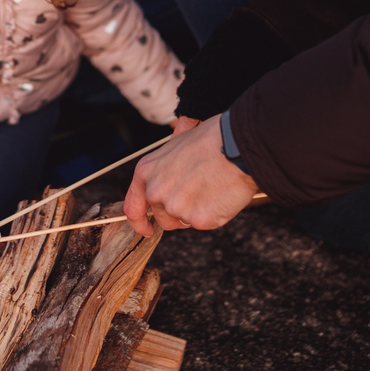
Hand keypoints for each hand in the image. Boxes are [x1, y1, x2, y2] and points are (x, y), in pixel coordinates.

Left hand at [124, 113, 258, 236]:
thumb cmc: (210, 140)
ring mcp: (175, 207)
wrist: (236, 145)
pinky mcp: (198, 220)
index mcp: (146, 172)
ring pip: (184, 222)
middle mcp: (156, 192)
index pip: (132, 208)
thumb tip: (163, 185)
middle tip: (198, 193)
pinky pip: (204, 223)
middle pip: (163, 218)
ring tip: (211, 188)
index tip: (148, 230)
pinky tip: (221, 194)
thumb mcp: (175, 146)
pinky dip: (213, 214)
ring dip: (195, 212)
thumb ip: (163, 171)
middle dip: (178, 212)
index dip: (139, 223)